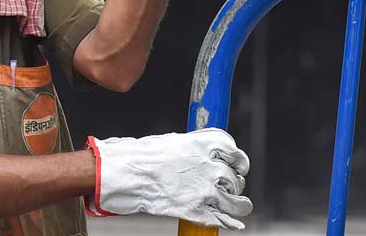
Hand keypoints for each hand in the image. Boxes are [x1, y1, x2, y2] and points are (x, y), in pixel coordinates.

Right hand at [85, 128, 252, 229]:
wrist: (125, 174)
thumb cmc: (140, 156)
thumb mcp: (171, 142)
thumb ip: (192, 149)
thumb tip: (200, 155)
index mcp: (202, 145)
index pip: (233, 151)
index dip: (237, 159)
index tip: (236, 164)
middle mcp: (208, 166)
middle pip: (236, 177)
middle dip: (235, 182)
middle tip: (230, 185)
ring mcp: (205, 190)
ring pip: (237, 201)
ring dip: (240, 204)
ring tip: (239, 205)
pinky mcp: (198, 210)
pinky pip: (224, 220)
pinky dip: (231, 223)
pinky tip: (233, 223)